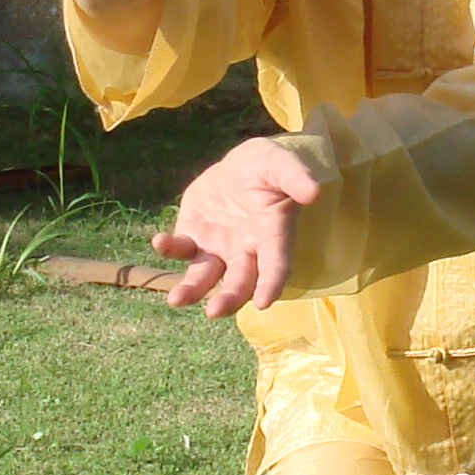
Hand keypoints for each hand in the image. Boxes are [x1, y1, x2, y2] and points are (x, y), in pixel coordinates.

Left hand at [153, 138, 324, 318]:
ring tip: (177, 300)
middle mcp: (246, 251)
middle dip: (229, 298)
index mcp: (273, 236)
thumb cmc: (268, 167)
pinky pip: (181, 248)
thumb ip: (295, 177)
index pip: (276, 265)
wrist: (241, 165)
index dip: (271, 283)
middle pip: (239, 283)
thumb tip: (314, 192)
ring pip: (205, 277)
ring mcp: (217, 249)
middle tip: (214, 311)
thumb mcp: (281, 164)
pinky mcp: (194, 237)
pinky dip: (170, 248)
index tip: (264, 302)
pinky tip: (160, 242)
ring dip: (192, 290)